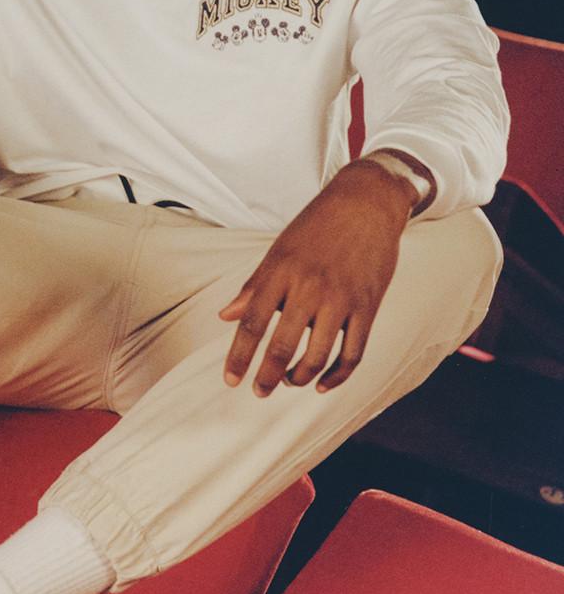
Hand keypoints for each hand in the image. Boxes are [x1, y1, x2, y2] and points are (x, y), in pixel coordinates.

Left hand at [219, 160, 417, 397]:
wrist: (366, 201)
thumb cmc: (317, 225)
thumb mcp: (279, 249)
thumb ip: (254, 286)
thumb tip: (225, 317)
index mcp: (281, 271)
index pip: (253, 322)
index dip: (239, 356)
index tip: (231, 380)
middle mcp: (309, 287)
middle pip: (283, 345)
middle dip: (267, 375)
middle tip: (259, 392)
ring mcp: (341, 298)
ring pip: (318, 355)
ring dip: (300, 377)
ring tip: (289, 382)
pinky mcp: (368, 306)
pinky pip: (353, 352)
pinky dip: (338, 375)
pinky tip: (323, 385)